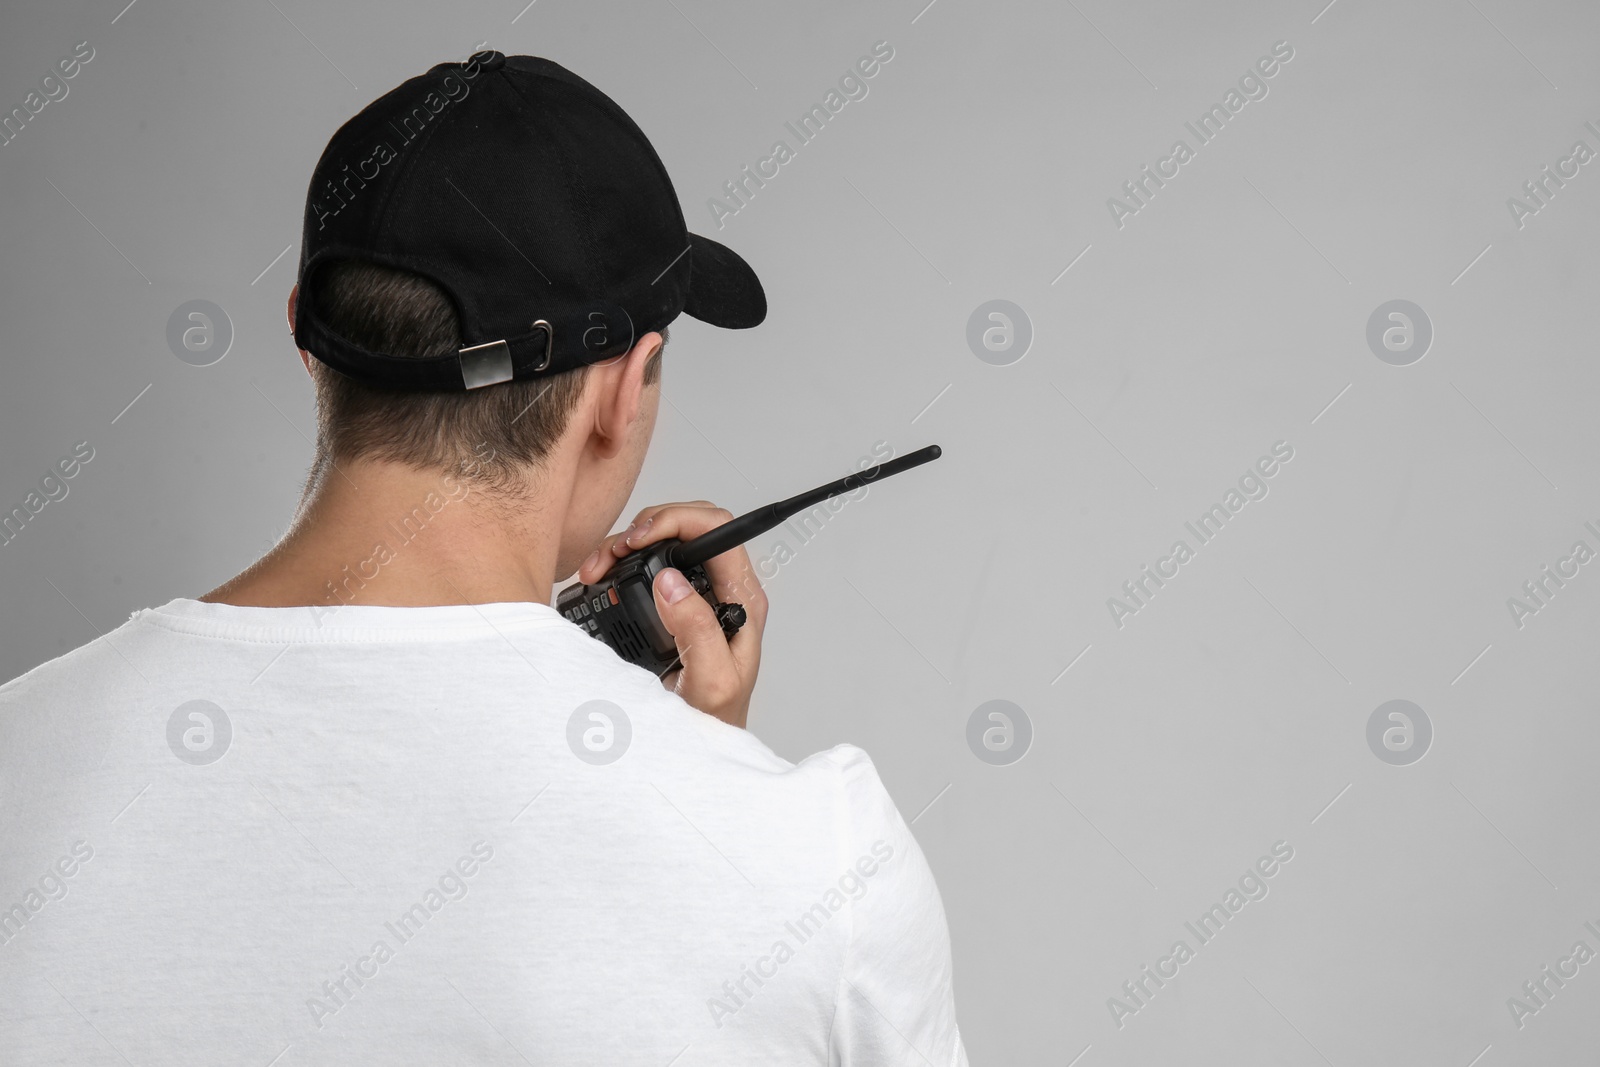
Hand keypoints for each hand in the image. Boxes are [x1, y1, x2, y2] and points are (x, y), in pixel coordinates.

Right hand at [576, 501, 767, 727]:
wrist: (700, 746)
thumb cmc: (715, 719)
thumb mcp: (711, 681)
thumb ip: (697, 630)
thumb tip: (673, 582)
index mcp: (741, 598)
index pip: (719, 530)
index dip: (678, 520)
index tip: (639, 538)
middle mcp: (722, 590)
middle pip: (690, 526)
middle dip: (647, 527)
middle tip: (614, 552)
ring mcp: (697, 595)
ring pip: (665, 542)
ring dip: (627, 545)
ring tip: (600, 567)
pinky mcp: (673, 604)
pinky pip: (648, 565)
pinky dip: (620, 563)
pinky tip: (603, 577)